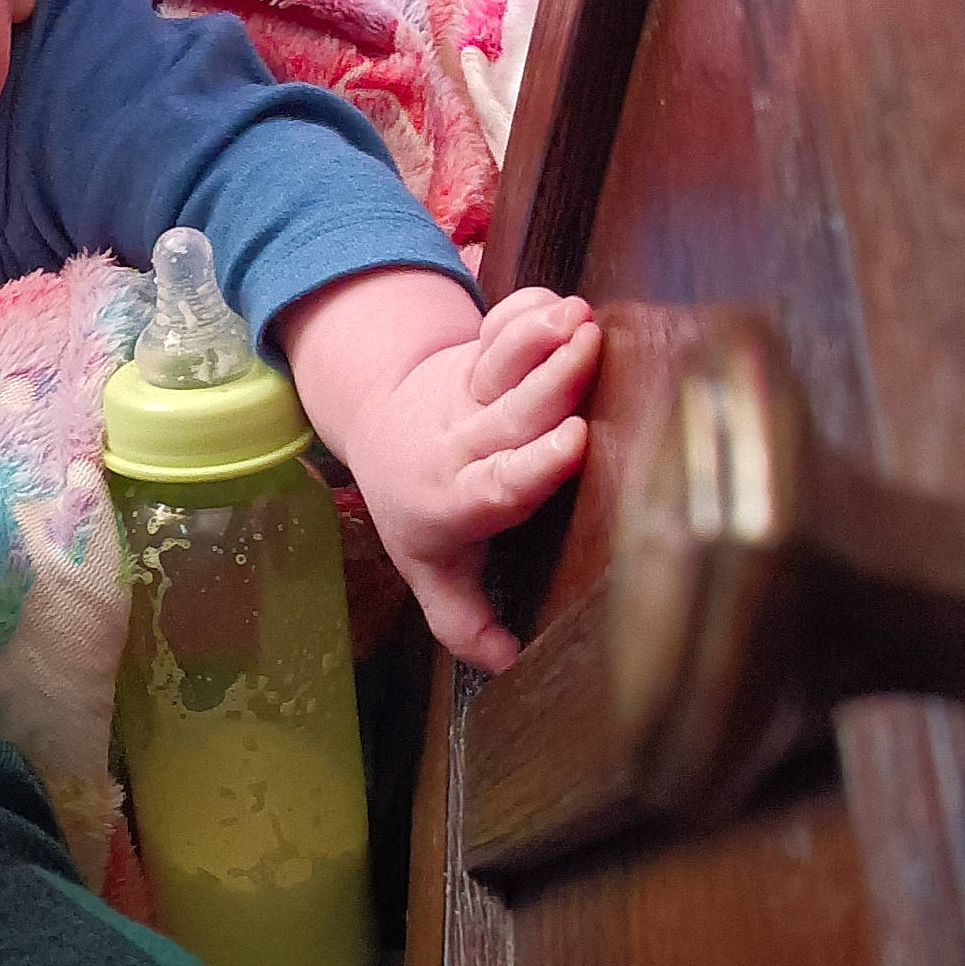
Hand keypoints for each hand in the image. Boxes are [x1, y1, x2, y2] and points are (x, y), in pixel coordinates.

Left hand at [279, 274, 599, 672]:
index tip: (576, 442)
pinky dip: (526, 309)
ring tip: (575, 316)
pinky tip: (557, 301)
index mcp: (458, 500)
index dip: (535, 464)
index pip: (498, 485)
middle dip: (550, 382)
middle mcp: (464, 442)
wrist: (378, 432)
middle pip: (509, 412)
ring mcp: (467, 392)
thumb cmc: (422, 511)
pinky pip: (498, 326)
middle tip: (587, 350)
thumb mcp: (434, 571)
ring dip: (536, 335)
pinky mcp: (474, 354)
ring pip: (501, 362)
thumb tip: (506, 664)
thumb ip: (464, 619)